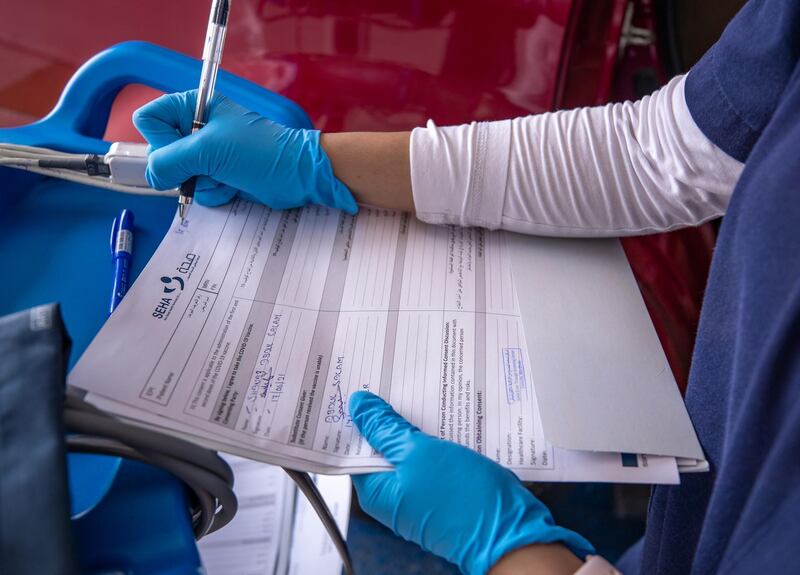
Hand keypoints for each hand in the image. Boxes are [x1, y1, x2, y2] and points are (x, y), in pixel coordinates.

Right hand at [132, 91, 357, 213]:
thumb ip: (170, 160)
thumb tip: (153, 175)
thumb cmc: (261, 152)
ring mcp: (208, 154)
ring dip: (203, 182)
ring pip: (180, 176)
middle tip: (208, 165)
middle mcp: (197, 128)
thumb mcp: (208, 151)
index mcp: (192, 107)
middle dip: (184, 167)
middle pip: (162, 153)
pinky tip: (235, 186)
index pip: (149, 120)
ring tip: (228, 176)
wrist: (298, 175)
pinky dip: (215, 193)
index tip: (184, 149)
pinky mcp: (219, 175)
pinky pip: (198, 190)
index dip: (160, 140)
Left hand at [349, 391, 593, 574]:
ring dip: (417, 424)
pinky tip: (445, 415)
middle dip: (390, 416)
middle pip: (383, 447)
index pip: (355, 448)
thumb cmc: (462, 500)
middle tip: (395, 379)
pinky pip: (435, 457)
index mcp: (377, 491)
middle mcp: (396, 495)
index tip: (365, 385)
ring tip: (421, 390)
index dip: (360, 416)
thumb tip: (358, 405)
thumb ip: (385, 429)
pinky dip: (437, 437)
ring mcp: (422, 493)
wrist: (511, 532)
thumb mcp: (418, 453)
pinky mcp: (446, 489)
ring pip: (412, 449)